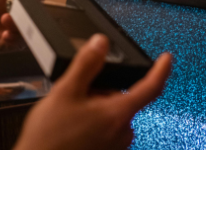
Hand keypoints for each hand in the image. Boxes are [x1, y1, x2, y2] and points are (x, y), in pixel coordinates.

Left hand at [0, 0, 82, 50]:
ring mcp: (31, 26)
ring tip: (6, 19)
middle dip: (43, 13)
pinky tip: (4, 32)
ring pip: (38, 28)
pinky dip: (14, 36)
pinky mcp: (24, 41)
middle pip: (52, 12)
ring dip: (20, 24)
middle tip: (27, 11)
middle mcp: (35, 10)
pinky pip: (27, 40)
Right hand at [15, 35, 172, 149]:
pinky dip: (94, 123)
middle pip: (123, 100)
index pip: (151, 87)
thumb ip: (86, 64)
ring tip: (71, 115)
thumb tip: (101, 43)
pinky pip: (107, 130)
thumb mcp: (64, 92)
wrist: (38, 161)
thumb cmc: (50, 139)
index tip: (167, 58)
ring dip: (97, 108)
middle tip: (78, 95)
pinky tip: (73, 127)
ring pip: (113, 115)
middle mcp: (122, 132)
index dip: (161, 70)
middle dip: (104, 92)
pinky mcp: (107, 152)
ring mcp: (116, 146)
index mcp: (118, 113)